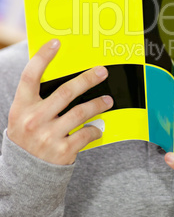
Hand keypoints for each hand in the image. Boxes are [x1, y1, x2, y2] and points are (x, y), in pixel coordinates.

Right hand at [7, 39, 112, 164]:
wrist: (25, 174)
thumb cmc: (29, 135)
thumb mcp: (24, 115)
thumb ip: (38, 98)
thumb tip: (64, 73)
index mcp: (21, 107)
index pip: (30, 76)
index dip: (42, 57)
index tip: (56, 42)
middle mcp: (32, 120)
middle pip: (65, 92)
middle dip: (87, 79)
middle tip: (102, 71)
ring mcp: (47, 137)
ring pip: (81, 112)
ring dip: (98, 104)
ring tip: (109, 100)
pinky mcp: (61, 151)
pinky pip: (86, 134)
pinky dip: (96, 130)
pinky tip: (99, 128)